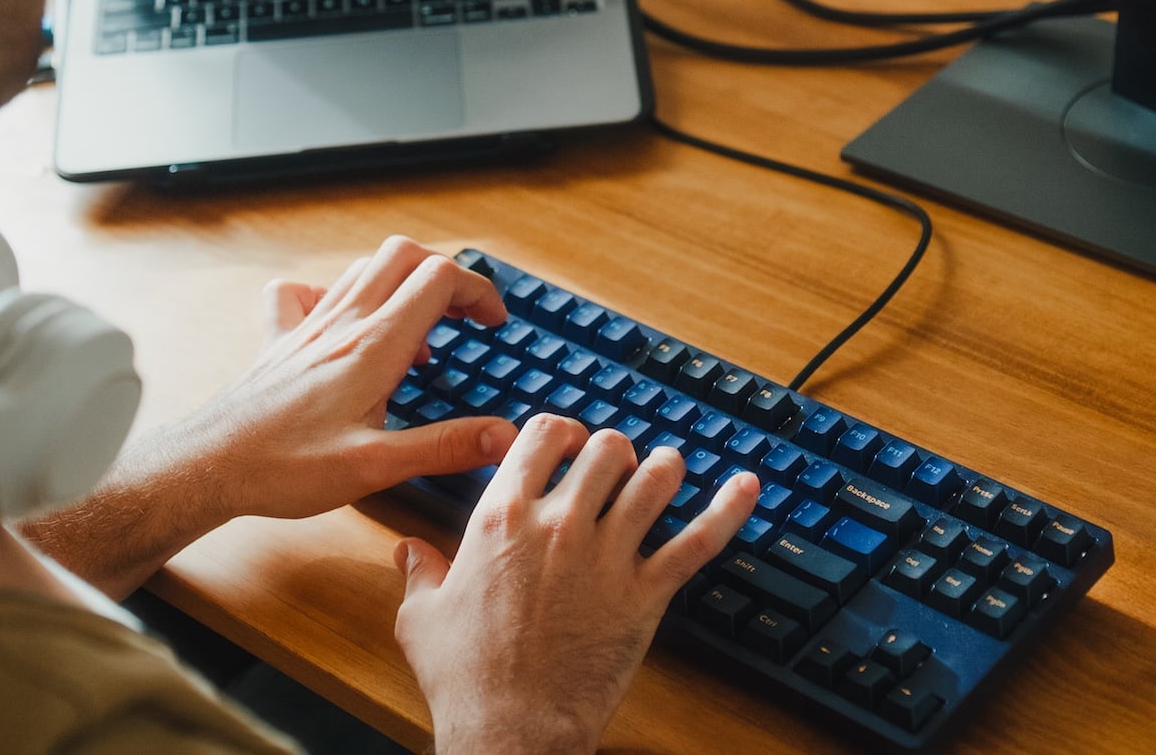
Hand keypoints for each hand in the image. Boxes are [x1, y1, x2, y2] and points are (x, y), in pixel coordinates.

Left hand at [23, 236, 518, 597]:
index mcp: (374, 346)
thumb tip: (504, 435)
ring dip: (400, 281)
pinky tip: (341, 322)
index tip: (494, 323)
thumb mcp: (376, 467)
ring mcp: (308, 326)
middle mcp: (342, 323)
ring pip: (362, 268)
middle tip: (463, 318)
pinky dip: (331, 292)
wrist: (210, 465)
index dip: (478, 290)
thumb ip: (443, 446)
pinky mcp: (279, 339)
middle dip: (445, 275)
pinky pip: (303, 292)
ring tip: (418, 327)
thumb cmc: (285, 467)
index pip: (440, 279)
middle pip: (405, 255)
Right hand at [394, 415, 759, 754]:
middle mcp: (559, 525)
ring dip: (664, 468)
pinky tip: (748, 487)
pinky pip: (699, 541)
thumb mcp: (421, 617)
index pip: (542, 436)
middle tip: (617, 465)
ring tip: (666, 470)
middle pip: (606, 448)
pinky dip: (729, 509)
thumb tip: (407, 551)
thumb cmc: (466, 678)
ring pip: (654, 480)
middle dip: (614, 450)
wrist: (511, 730)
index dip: (561, 431)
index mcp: (502, 518)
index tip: (568, 442)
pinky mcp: (646, 594)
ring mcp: (607, 556)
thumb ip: (419, 572)